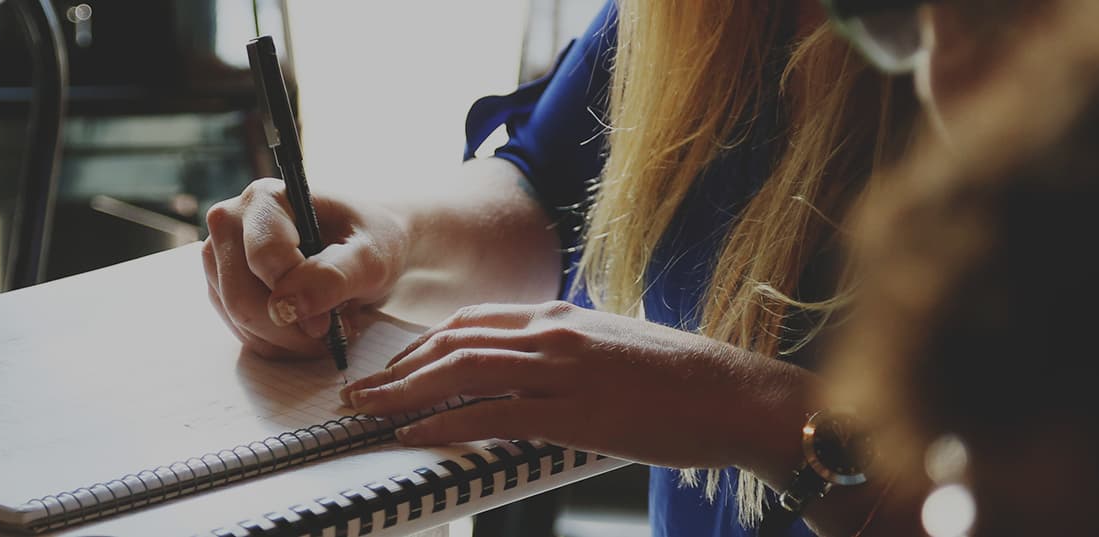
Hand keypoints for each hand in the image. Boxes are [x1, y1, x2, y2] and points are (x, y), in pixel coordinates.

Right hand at [203, 178, 410, 359]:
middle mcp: (231, 222)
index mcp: (265, 199)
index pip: (264, 258)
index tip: (331, 319)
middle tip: (334, 329)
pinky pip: (242, 332)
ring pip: (240, 321)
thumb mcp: (370, 257)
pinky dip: (279, 343)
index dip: (298, 296)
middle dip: (291, 328)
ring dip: (288, 339)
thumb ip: (333, 277)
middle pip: (241, 297)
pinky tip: (307, 328)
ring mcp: (220, 257)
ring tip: (327, 324)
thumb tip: (287, 307)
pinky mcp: (222, 288)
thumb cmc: (370, 241)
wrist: (365, 248)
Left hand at [340, 301, 812, 476]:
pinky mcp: (576, 410)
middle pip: (454, 342)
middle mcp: (554, 332)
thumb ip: (567, 355)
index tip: (392, 367)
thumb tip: (530, 376)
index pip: (472, 322)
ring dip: (404, 392)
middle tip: (358, 391)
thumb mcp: (614, 350)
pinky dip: (445, 423)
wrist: (739, 395)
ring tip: (368, 411)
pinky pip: (493, 413)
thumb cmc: (684, 382)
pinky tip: (414, 435)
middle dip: (398, 368)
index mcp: (562, 316)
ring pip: (462, 371)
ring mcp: (563, 369)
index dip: (423, 345)